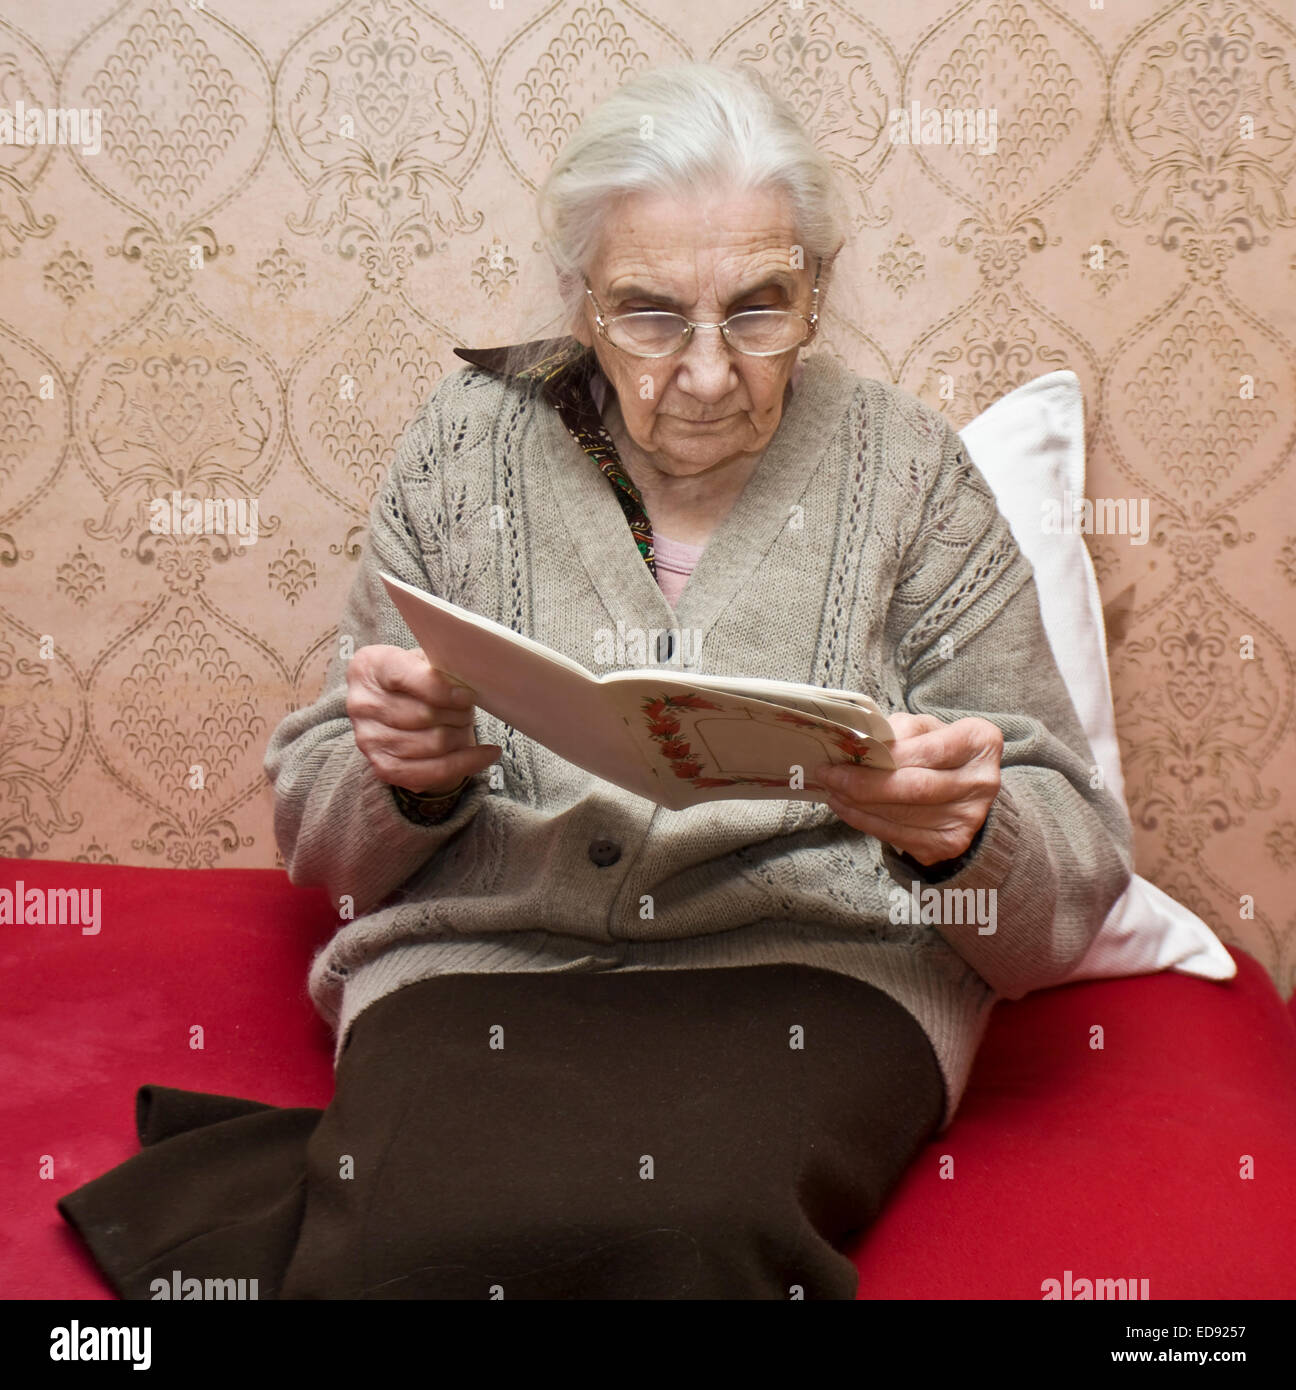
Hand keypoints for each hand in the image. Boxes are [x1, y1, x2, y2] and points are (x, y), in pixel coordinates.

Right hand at [346, 645, 501, 793]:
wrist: (389, 703)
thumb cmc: (413, 677)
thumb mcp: (421, 659)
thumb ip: (439, 666)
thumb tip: (470, 683)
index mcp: (370, 667)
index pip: (403, 677)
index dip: (440, 689)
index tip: (468, 695)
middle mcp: (363, 704)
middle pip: (423, 715)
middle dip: (458, 714)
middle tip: (470, 709)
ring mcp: (369, 739)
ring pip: (433, 744)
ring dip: (462, 736)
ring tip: (469, 725)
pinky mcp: (383, 766)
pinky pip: (432, 771)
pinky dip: (466, 763)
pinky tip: (485, 754)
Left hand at [812, 712, 1002, 866]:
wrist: (965, 789)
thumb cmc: (937, 749)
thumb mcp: (924, 728)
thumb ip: (897, 732)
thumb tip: (858, 746)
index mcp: (980, 743)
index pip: (926, 751)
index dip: (884, 756)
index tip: (845, 754)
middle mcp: (982, 783)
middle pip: (915, 788)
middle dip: (863, 784)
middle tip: (829, 775)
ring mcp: (968, 818)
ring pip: (903, 815)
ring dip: (858, 805)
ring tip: (833, 790)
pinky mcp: (949, 844)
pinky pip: (898, 836)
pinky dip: (865, 822)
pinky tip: (847, 808)